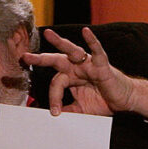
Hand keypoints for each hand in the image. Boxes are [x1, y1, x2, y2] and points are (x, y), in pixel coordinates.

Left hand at [22, 27, 147, 118]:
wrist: (122, 101)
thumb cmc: (102, 101)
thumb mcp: (80, 109)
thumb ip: (66, 110)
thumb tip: (51, 117)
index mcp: (70, 78)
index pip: (55, 84)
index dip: (53, 98)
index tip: (55, 112)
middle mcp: (76, 68)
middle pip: (55, 60)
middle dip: (40, 58)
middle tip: (25, 57)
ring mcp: (88, 64)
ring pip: (71, 50)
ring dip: (59, 42)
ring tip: (48, 34)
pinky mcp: (102, 64)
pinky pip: (97, 50)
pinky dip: (92, 41)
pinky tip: (86, 31)